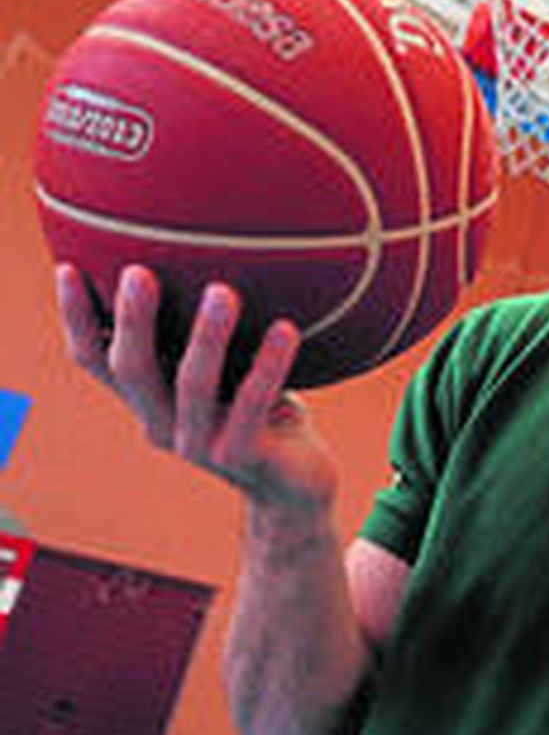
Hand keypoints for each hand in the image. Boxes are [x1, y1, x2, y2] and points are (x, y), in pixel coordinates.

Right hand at [56, 263, 337, 517]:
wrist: (294, 484)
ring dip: (206, 337)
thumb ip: (201, 331)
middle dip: (132, 321)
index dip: (77, 320)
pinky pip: (254, 403)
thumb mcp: (224, 369)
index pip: (95, 359)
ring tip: (223, 291)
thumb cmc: (257, 409)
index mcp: (147, 398)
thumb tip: (200, 250)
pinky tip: (286, 328)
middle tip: (138, 272)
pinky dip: (269, 364)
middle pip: (132, 370)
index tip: (69, 269)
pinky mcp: (242, 455)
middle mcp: (161, 422)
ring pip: (193, 386)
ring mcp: (199, 444)